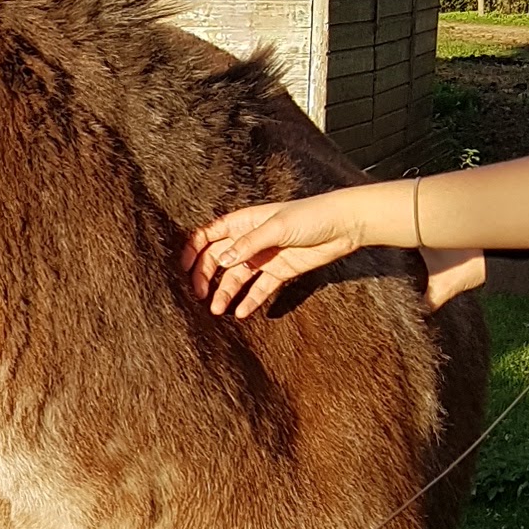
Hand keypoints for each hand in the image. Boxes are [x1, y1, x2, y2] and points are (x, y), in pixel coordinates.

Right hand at [180, 193, 369, 317]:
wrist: (345, 225)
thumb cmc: (310, 216)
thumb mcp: (276, 227)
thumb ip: (248, 245)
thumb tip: (222, 262)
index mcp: (244, 222)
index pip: (209, 236)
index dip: (193, 250)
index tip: (183, 268)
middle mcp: (249, 240)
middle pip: (218, 260)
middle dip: (206, 277)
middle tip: (199, 295)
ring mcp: (264, 257)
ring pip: (237, 278)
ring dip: (225, 293)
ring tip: (217, 310)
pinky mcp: (280, 272)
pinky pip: (260, 289)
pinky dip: (250, 300)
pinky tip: (241, 312)